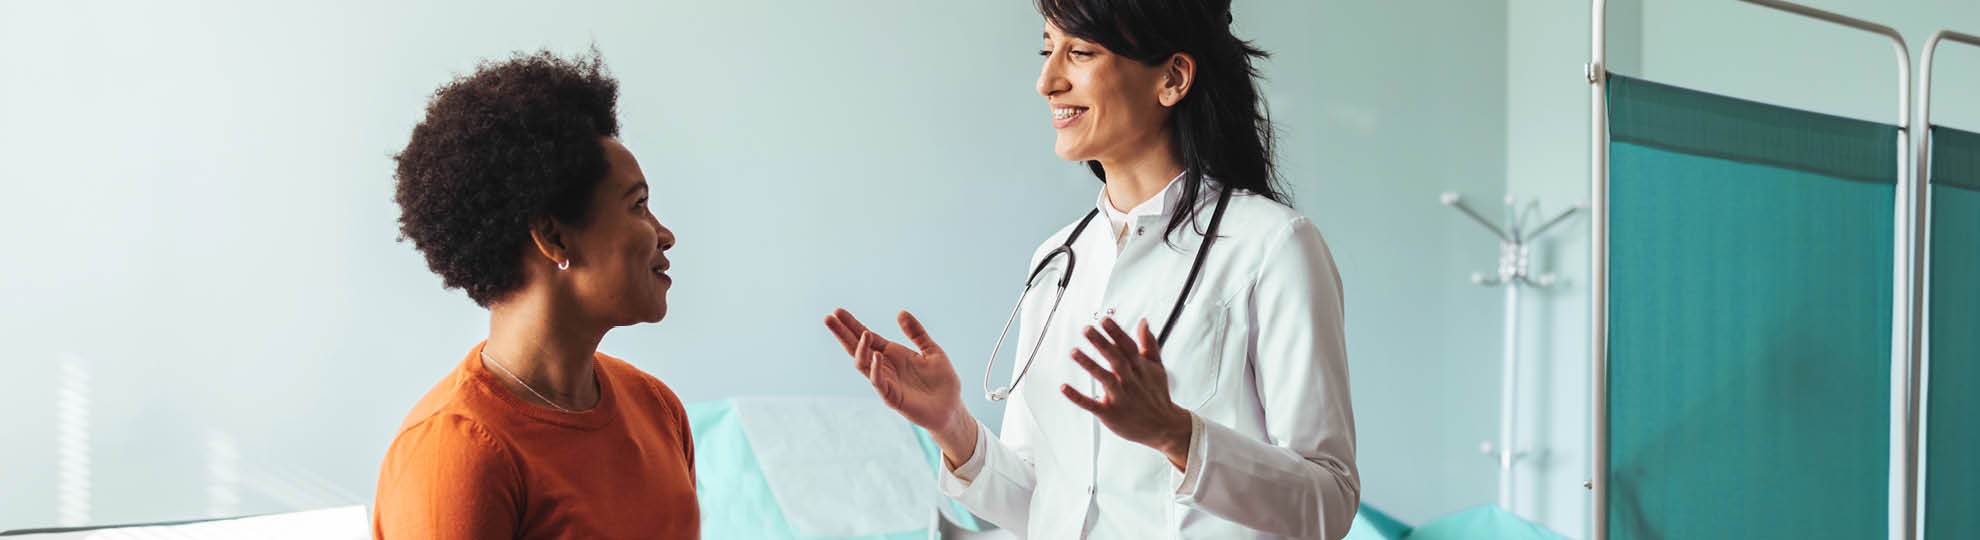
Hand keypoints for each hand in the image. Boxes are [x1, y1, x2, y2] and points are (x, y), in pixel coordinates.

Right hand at [823, 308, 976, 463]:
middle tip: (828, 318)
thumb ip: (916, 332)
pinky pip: (878, 382)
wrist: (951, 408)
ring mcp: (885, 381)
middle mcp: (884, 366)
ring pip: (863, 364)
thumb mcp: (931, 350)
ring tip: (863, 334)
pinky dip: (876, 369)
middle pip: (858, 348)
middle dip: (843, 334)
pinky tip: (877, 356)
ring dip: (860, 349)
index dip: (852, 324)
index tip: (838, 311)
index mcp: (892, 354)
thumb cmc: (942, 381)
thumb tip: (900, 312)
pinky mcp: (891, 397)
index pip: (867, 336)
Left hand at [1064, 318, 1194, 468]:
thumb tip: (1143, 322)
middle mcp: (1130, 381)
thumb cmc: (1157, 395)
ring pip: (1105, 379)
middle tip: (1087, 329)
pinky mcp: (1110, 413)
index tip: (1105, 320)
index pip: (1128, 346)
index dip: (1116, 332)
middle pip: (1116, 359)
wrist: (1164, 427)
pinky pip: (1092, 404)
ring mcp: (1120, 397)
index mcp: (1140, 368)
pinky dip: (1078, 397)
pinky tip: (1064, 388)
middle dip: (1101, 343)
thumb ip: (1149, 343)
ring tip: (1074, 352)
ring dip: (1089, 365)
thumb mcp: (1157, 367)